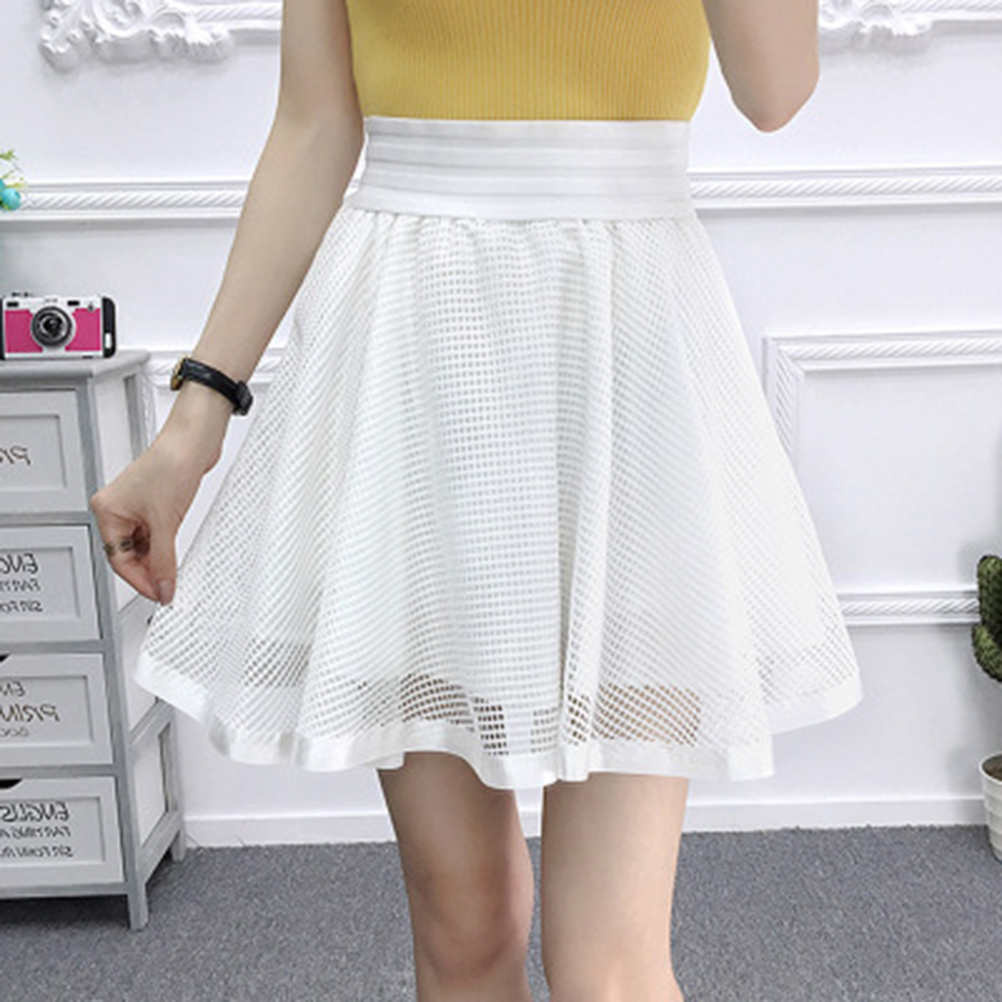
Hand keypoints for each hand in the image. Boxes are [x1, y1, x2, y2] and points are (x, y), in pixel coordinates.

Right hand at [88, 435, 209, 605]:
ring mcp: (137, 506)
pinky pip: (157, 535)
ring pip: (144, 546)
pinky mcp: (156, 504)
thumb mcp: (166, 522)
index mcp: (108, 510)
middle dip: (148, 572)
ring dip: (158, 561)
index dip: (139, 580)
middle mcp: (118, 509)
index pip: (118, 559)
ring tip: (173, 574)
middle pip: (129, 554)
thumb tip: (163, 586)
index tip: (158, 594)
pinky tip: (175, 557)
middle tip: (167, 588)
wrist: (195, 441)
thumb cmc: (172, 464)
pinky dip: (165, 548)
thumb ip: (164, 560)